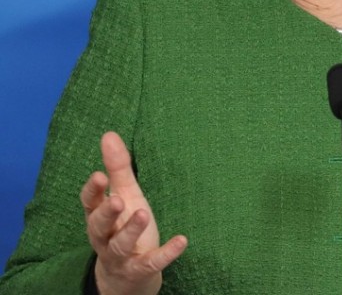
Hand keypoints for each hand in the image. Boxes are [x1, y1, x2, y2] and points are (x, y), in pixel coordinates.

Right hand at [80, 132, 186, 294]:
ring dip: (130, 230)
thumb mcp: (124, 195)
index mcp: (100, 216)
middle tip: (118, 199)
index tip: (99, 175)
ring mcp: (121, 255)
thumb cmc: (124, 226)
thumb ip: (117, 169)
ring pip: (120, 245)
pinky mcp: (140, 269)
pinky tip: (182, 240)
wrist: (126, 275)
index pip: (90, 203)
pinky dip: (166, 253)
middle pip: (99, 225)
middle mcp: (105, 236)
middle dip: (106, 212)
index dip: (93, 191)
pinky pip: (151, 263)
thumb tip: (108, 134)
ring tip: (143, 214)